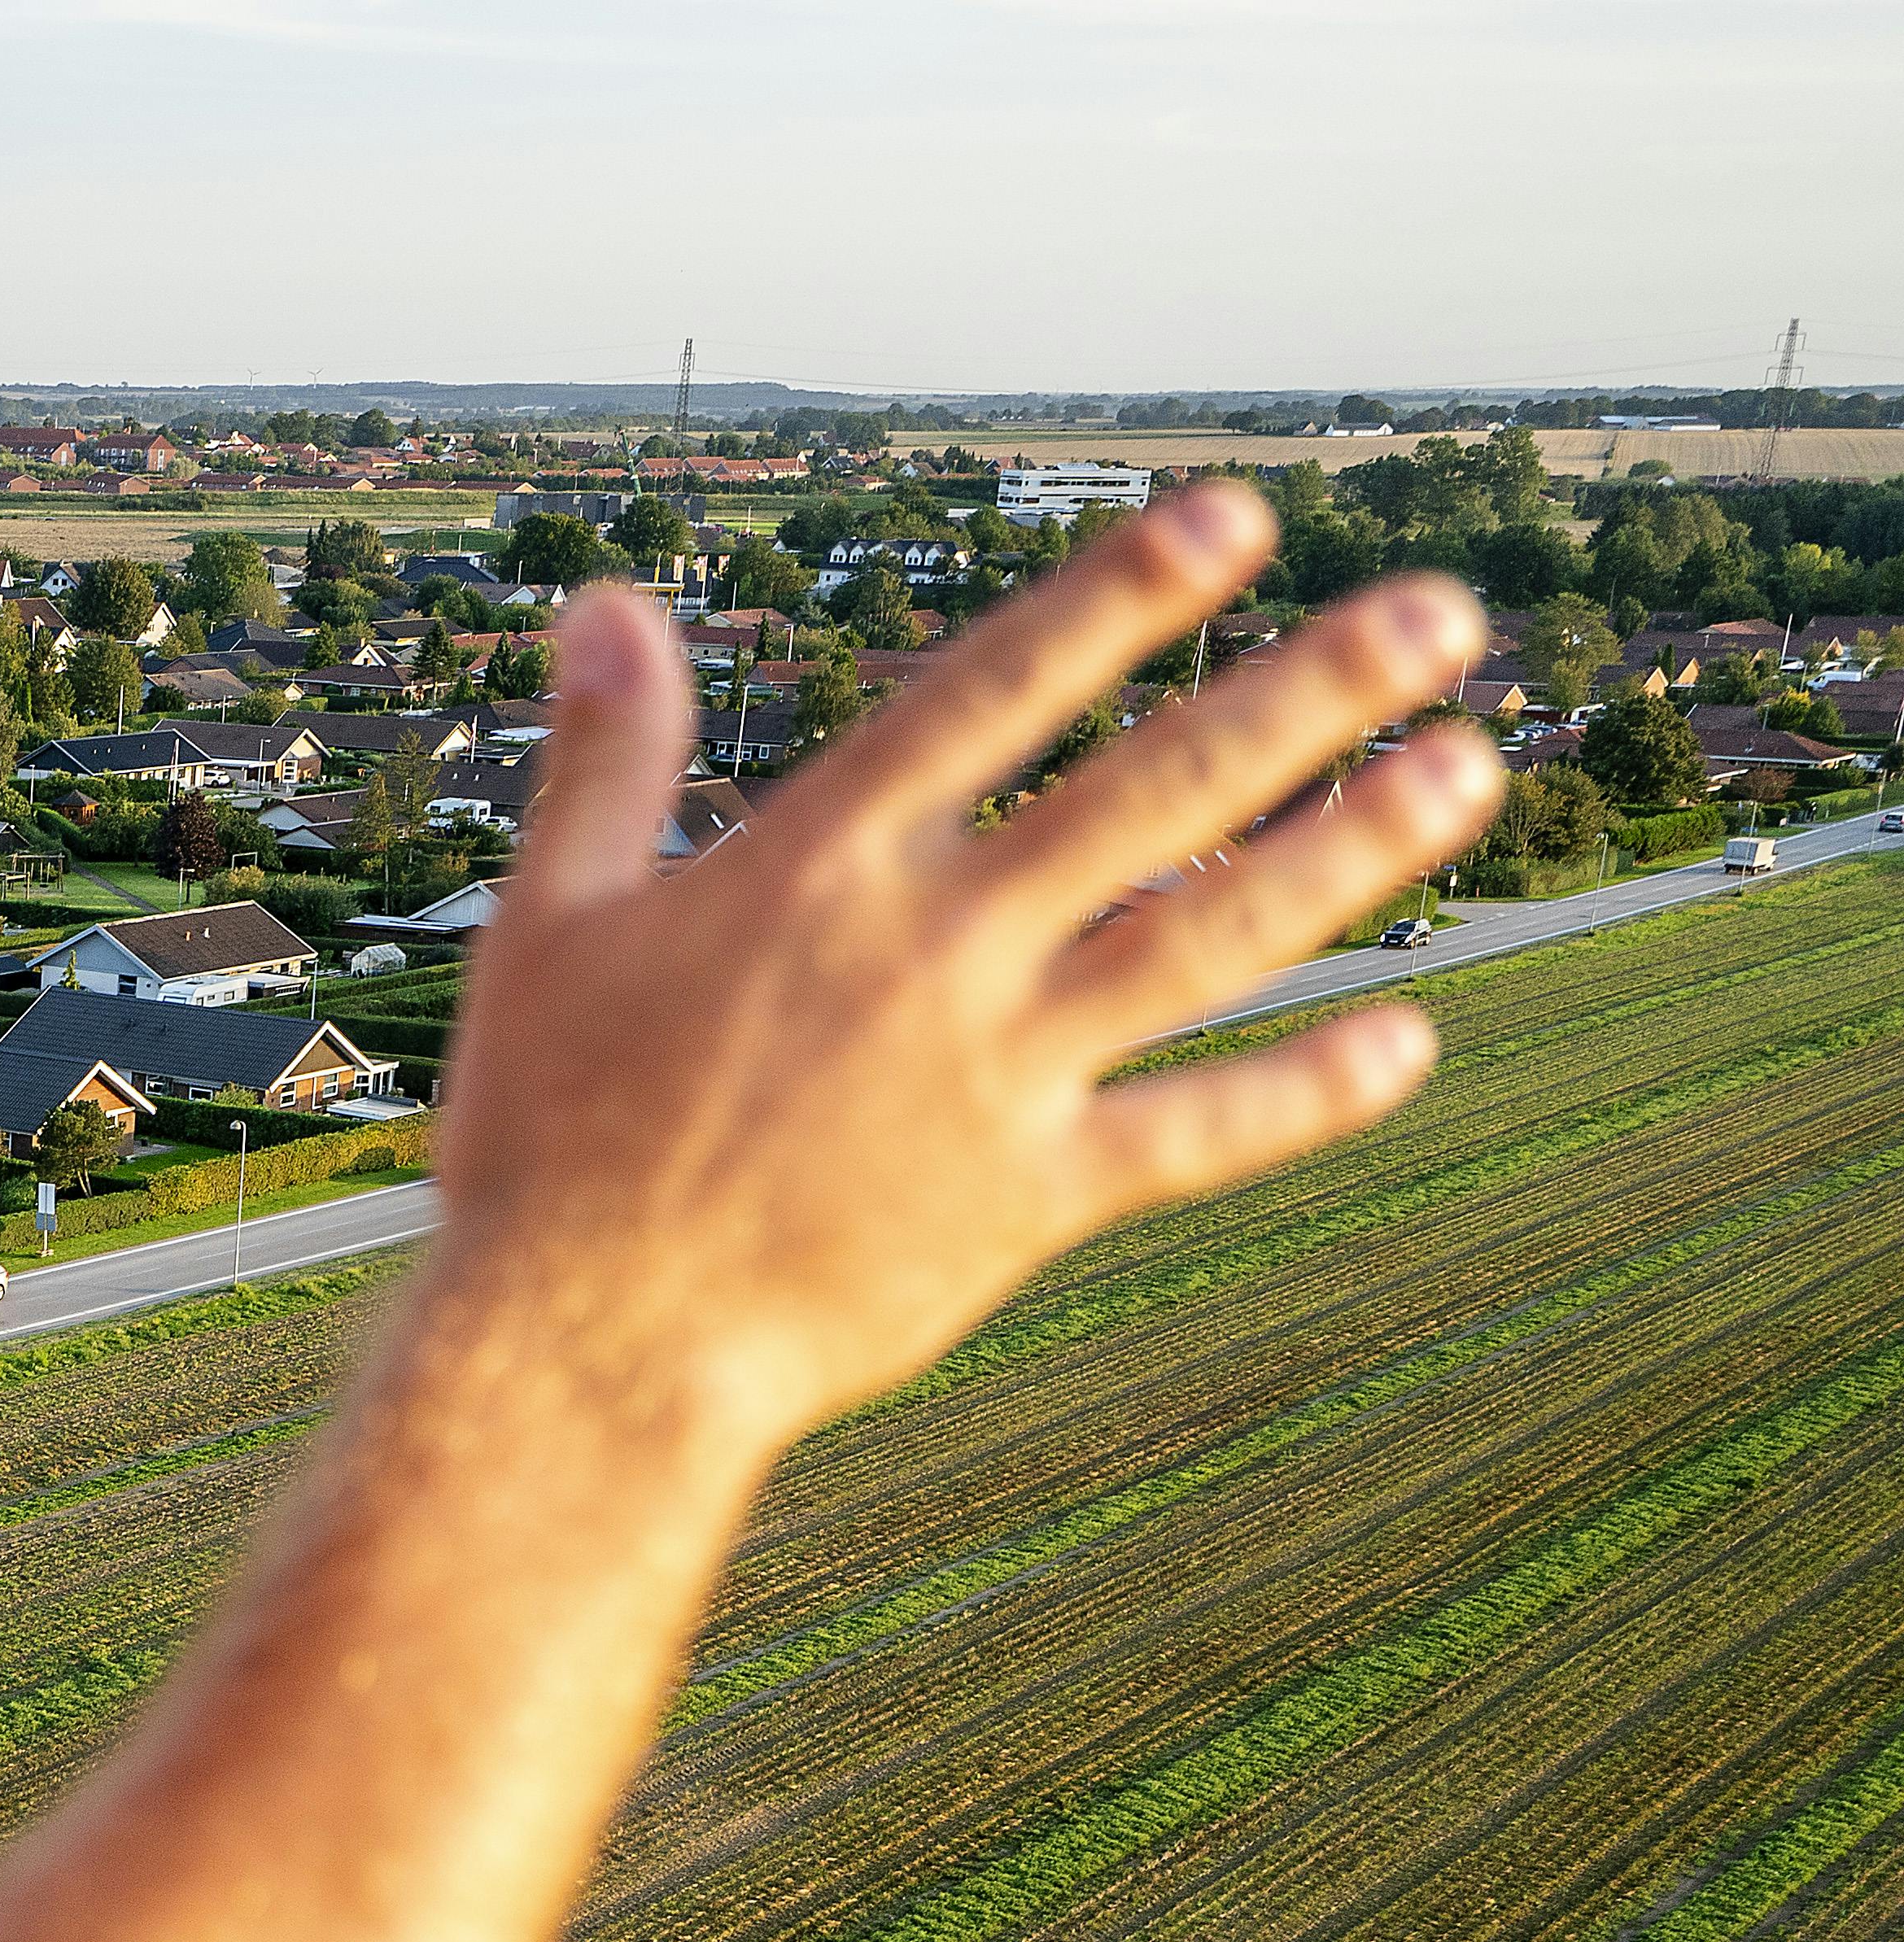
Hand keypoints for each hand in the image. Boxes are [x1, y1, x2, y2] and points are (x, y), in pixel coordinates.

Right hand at [436, 480, 1496, 1448]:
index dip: (1121, 597)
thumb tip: (607, 603)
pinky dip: (1307, 1094)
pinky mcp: (1027, 1200)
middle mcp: (933, 949)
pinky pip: (1197, 1137)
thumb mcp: (554, 921)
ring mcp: (993, 1075)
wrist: (581, 1352)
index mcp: (818, 868)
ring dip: (1351, 847)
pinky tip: (1407, 1042)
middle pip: (1154, 790)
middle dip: (1310, 690)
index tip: (1237, 518)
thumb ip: (609, 757)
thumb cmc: (543, 1135)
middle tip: (1441, 617)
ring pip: (1209, 936)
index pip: (999, 693)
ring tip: (1468, 766)